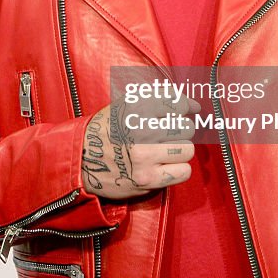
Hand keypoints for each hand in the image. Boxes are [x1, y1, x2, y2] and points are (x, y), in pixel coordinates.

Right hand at [81, 85, 199, 199]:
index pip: (178, 102)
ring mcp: (144, 156)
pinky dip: (179, 169)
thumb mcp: (125, 104)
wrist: (80, 160)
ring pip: (187, 150)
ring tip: (165, 151)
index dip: (185, 107)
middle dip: (180, 131)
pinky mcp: (147, 180)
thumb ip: (159, 98)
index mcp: (135, 106)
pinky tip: (165, 165)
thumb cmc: (108, 129)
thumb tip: (196, 106)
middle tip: (166, 136)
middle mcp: (140, 130)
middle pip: (186, 127)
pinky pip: (183, 172)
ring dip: (179, 150)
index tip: (183, 112)